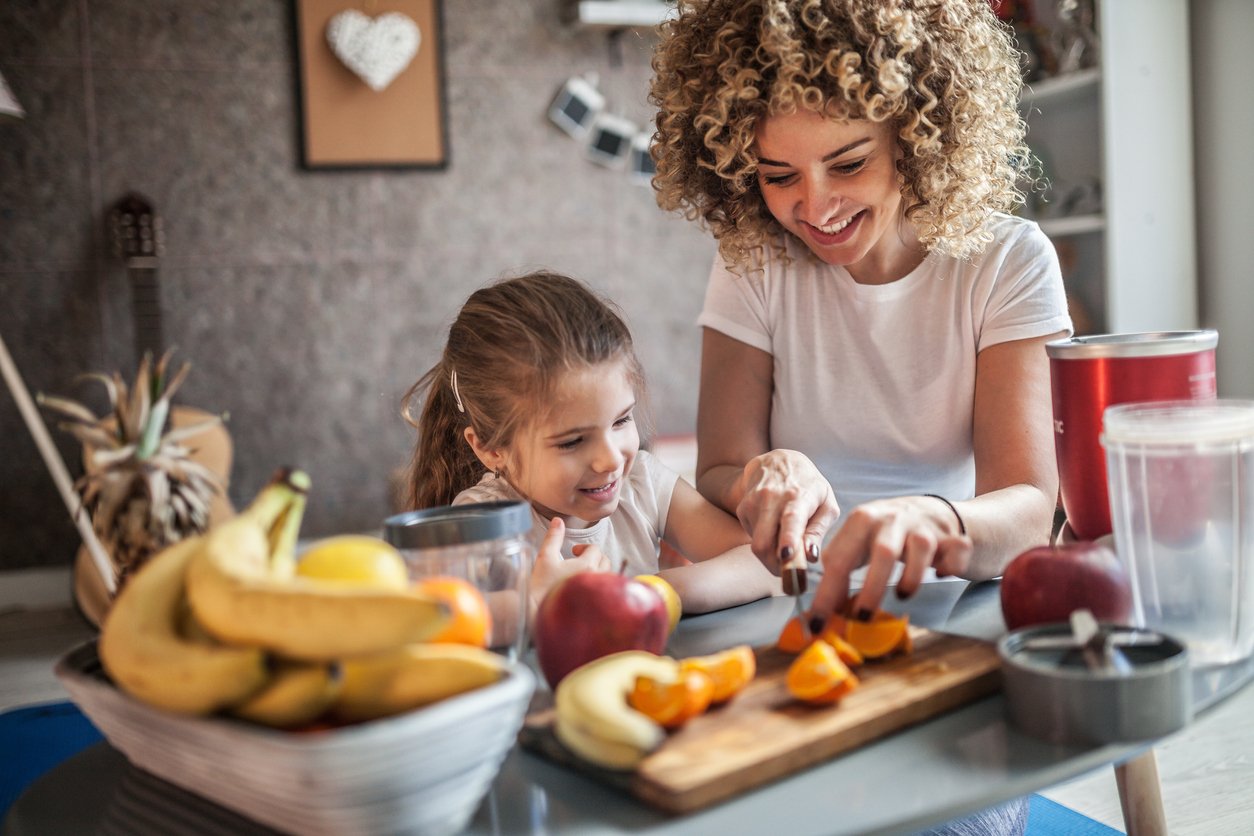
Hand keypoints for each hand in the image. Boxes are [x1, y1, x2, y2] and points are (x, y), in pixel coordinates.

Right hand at [528, 518, 612, 616]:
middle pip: (605, 561)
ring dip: (597, 571)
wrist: (537, 611)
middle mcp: (596, 578)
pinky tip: (585, 589)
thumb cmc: (541, 586)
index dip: (583, 547)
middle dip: (594, 557)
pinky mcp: (596, 605)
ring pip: (607, 576)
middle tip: (579, 560)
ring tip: (582, 573)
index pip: (595, 549)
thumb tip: (558, 521)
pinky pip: (605, 592)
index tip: (573, 551)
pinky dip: (599, 587)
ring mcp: (598, 593)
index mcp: (586, 565)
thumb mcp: (545, 557)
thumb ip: (553, 537)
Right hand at [735, 449, 839, 573]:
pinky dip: (765, 543)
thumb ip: (818, 531)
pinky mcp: (742, 509)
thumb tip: (810, 557)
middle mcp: (772, 498)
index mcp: (798, 496)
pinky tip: (774, 529)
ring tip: (786, 548)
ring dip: (772, 557)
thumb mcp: (825, 504)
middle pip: (764, 542)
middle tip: (791, 574)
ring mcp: (753, 502)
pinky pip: (752, 539)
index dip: (789, 539)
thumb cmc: (809, 486)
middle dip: (776, 566)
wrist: (778, 461)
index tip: (788, 557)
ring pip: (756, 545)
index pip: (791, 519)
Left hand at [809, 495, 972, 618]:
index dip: (826, 594)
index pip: (839, 559)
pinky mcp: (954, 536)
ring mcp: (925, 526)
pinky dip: (950, 567)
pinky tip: (942, 573)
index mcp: (862, 520)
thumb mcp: (861, 542)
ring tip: (903, 594)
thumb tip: (824, 609)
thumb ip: (842, 567)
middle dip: (871, 589)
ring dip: (912, 578)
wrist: (940, 514)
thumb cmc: (892, 534)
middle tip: (863, 617)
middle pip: (882, 553)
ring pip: (920, 549)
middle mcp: (893, 518)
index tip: (818, 624)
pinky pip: (956, 553)